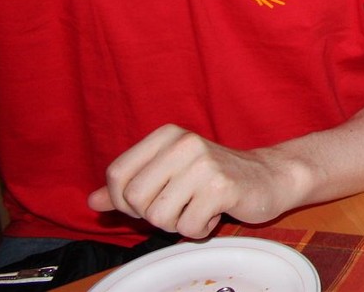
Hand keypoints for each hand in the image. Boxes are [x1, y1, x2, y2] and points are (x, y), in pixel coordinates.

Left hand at [88, 125, 307, 238]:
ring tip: (198, 208)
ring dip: (177, 224)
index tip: (150, 202)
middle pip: (135, 198)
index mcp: (167, 135)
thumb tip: (93, 201)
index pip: (117, 174)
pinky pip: (188, 227)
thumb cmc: (215, 179)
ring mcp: (204, 163)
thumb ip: (131, 187)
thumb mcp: (170, 175)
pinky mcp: (222, 187)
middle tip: (179, 207)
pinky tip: (215, 213)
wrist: (270, 177)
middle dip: (153, 215)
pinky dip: (199, 229)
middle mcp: (183, 143)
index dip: (125, 200)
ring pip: (159, 216)